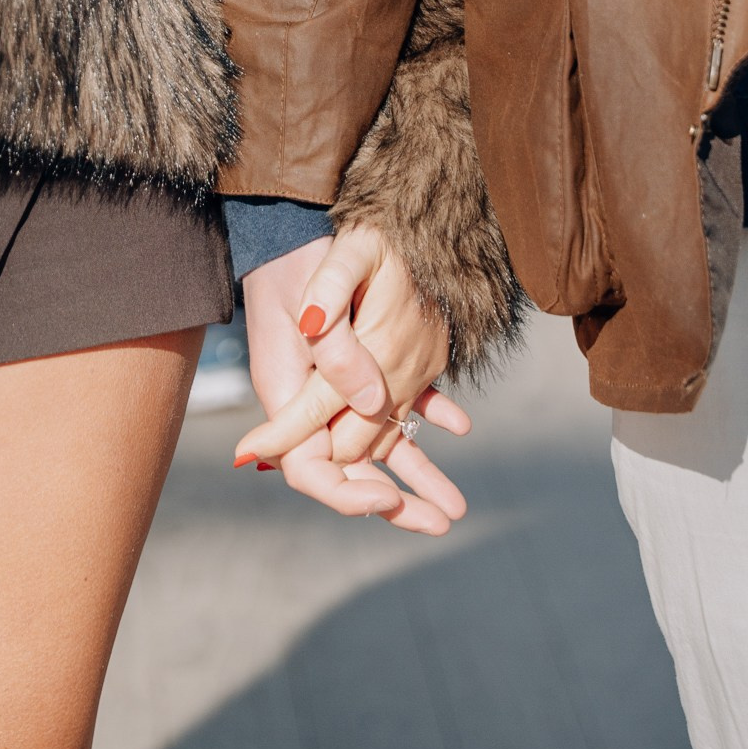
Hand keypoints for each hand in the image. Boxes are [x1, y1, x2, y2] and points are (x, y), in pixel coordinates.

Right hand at [234, 223, 469, 535]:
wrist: (298, 224)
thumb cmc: (301, 258)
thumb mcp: (316, 294)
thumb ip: (337, 350)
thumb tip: (372, 402)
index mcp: (288, 396)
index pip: (311, 470)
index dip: (347, 493)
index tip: (385, 499)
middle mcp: (313, 399)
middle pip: (353, 468)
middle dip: (395, 503)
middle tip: (441, 524)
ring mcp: (341, 384)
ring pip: (381, 442)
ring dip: (418, 474)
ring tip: (457, 507)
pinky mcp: (367, 360)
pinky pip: (399, 400)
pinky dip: (428, 414)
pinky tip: (459, 425)